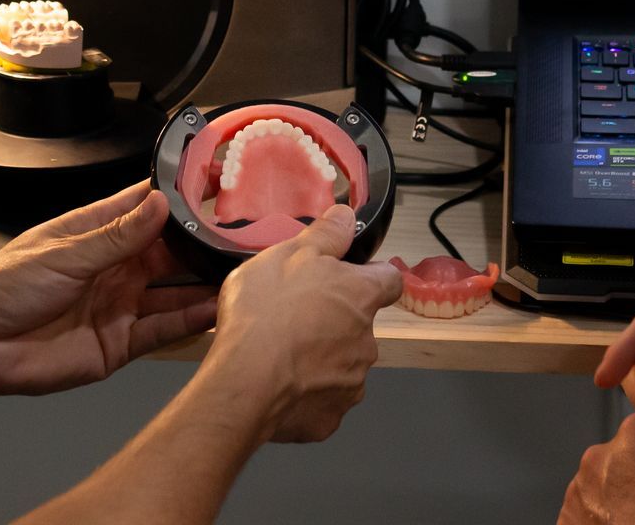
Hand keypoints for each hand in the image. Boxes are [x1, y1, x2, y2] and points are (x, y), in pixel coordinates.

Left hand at [0, 182, 218, 402]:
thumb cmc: (2, 287)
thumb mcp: (62, 253)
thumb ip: (116, 236)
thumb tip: (159, 206)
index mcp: (96, 232)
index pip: (147, 206)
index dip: (180, 195)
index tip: (216, 182)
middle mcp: (114, 266)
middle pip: (170, 251)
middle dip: (203, 244)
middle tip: (241, 236)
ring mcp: (120, 304)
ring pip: (173, 291)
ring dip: (204, 283)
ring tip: (240, 274)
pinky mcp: (119, 343)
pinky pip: (162, 329)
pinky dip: (190, 320)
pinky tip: (215, 309)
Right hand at [202, 204, 403, 442]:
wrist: (245, 381)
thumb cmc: (266, 312)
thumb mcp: (290, 253)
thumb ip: (326, 234)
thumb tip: (347, 216)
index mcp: (360, 297)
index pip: (389, 280)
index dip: (371, 276)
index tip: (351, 277)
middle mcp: (366, 341)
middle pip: (360, 325)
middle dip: (335, 321)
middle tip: (295, 316)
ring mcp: (351, 383)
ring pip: (342, 365)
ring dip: (321, 358)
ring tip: (281, 352)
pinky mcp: (330, 419)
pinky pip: (323, 402)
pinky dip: (306, 394)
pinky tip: (279, 384)